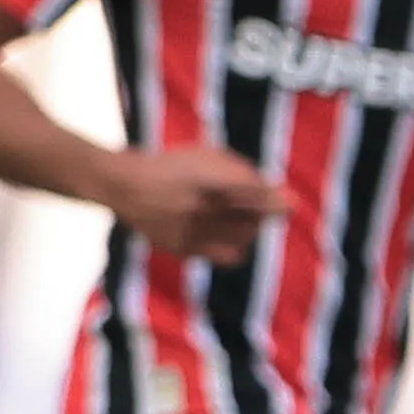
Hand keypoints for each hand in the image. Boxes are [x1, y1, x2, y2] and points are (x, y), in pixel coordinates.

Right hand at [105, 147, 285, 262]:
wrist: (123, 185)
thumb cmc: (172, 166)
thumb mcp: (206, 156)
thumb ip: (242, 171)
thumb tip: (280, 193)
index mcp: (206, 179)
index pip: (255, 195)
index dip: (276, 201)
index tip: (290, 205)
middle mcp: (200, 207)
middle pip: (254, 220)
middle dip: (266, 215)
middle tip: (264, 209)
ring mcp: (191, 230)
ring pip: (243, 239)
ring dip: (251, 230)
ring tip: (241, 219)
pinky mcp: (183, 249)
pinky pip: (228, 256)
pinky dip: (235, 246)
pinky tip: (227, 234)